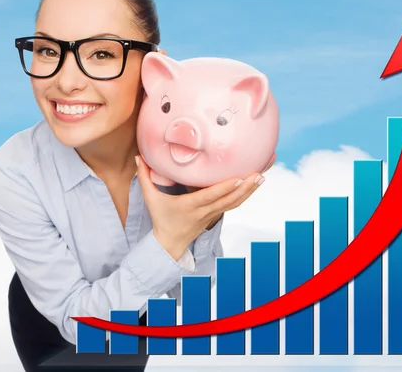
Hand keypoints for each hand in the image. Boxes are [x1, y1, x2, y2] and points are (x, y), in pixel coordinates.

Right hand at [135, 155, 265, 260]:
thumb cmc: (161, 219)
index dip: (225, 188)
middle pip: (230, 200)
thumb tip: (139, 156)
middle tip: (260, 174)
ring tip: (263, 176)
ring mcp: (213, 214)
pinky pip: (234, 204)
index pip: (210, 196)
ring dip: (250, 190)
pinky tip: (255, 183)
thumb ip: (145, 177)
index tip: (239, 177)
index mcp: (190, 206)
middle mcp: (205, 211)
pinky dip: (246, 194)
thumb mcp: (151, 199)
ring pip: (236, 202)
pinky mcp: (217, 214)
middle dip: (246, 188)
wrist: (170, 244)